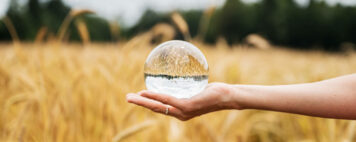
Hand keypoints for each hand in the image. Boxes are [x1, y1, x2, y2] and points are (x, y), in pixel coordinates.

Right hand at [126, 83, 240, 120]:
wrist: (227, 97)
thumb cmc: (214, 91)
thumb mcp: (197, 88)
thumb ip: (187, 86)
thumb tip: (180, 74)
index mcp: (181, 110)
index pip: (160, 107)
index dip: (147, 103)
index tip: (137, 96)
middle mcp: (180, 113)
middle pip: (155, 109)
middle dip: (140, 104)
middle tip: (126, 98)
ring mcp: (183, 112)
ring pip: (158, 106)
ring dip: (142, 102)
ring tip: (131, 97)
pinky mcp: (187, 107)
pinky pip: (168, 101)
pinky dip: (155, 97)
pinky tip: (146, 93)